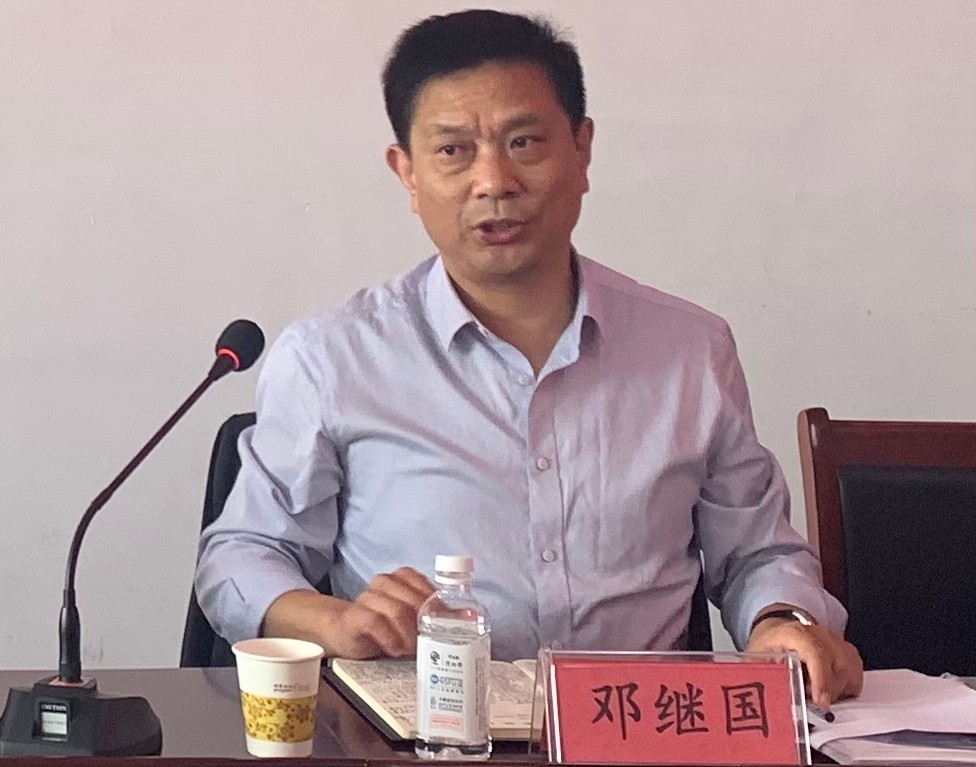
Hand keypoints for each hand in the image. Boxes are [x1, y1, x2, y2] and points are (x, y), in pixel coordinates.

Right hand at [330, 567, 435, 658]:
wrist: (346, 631)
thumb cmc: (385, 625)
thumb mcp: (413, 619)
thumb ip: (436, 615)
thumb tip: (469, 617)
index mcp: (402, 577)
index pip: (426, 586)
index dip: (437, 607)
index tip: (444, 627)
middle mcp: (385, 582)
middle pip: (414, 600)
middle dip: (424, 625)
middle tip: (428, 644)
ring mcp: (368, 596)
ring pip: (398, 611)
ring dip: (408, 635)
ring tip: (411, 650)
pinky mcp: (355, 615)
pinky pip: (376, 622)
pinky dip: (390, 639)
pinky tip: (394, 650)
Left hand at [746, 618, 862, 707]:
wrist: (778, 634)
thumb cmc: (768, 648)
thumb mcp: (756, 660)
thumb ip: (762, 677)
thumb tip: (766, 699)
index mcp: (794, 633)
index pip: (816, 653)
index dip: (821, 679)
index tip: (821, 702)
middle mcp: (820, 634)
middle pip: (837, 668)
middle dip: (826, 692)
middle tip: (809, 700)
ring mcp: (837, 641)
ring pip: (850, 675)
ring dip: (835, 692)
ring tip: (815, 692)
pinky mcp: (848, 652)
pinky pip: (856, 678)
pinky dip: (844, 690)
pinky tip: (826, 688)